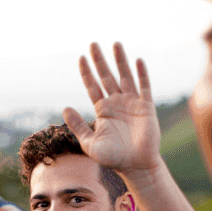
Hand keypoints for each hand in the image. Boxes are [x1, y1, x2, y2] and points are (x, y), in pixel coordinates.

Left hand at [62, 42, 160, 176]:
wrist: (136, 166)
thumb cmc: (113, 158)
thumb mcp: (89, 143)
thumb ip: (78, 126)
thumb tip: (65, 108)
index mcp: (103, 110)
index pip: (93, 86)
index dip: (86, 72)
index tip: (81, 58)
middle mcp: (117, 103)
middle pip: (107, 76)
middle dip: (100, 60)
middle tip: (93, 44)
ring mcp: (132, 103)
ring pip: (125, 76)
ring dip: (120, 60)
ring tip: (115, 44)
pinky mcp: (146, 107)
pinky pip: (144, 86)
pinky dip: (142, 74)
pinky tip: (137, 60)